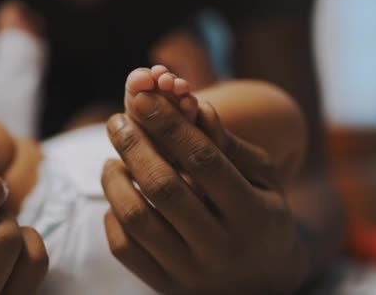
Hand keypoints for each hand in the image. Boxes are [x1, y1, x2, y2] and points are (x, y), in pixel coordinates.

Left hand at [102, 93, 309, 293]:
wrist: (263, 284)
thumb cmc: (263, 217)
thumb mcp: (264, 180)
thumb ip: (231, 146)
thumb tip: (197, 107)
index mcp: (252, 215)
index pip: (204, 160)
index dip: (170, 126)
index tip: (144, 99)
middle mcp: (220, 247)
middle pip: (163, 187)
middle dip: (134, 146)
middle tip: (116, 121)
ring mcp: (190, 271)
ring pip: (136, 218)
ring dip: (115, 181)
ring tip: (112, 160)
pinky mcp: (164, 285)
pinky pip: (123, 248)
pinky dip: (112, 216)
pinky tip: (118, 197)